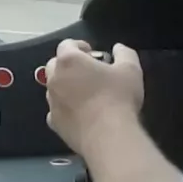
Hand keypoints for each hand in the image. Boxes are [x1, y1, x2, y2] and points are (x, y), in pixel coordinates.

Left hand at [45, 39, 143, 154]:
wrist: (108, 136)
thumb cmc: (118, 97)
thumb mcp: (130, 70)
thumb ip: (124, 53)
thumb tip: (118, 48)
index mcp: (69, 61)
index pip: (66, 45)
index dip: (79, 46)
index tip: (92, 53)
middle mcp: (55, 78)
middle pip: (55, 65)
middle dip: (69, 65)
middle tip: (88, 72)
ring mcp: (52, 101)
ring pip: (53, 88)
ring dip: (65, 86)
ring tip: (85, 93)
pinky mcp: (54, 122)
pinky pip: (56, 110)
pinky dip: (65, 108)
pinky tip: (80, 113)